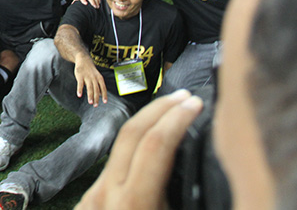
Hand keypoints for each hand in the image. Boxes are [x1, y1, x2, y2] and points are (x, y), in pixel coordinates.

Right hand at [74, 56, 107, 106]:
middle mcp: (94, 78)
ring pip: (89, 88)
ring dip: (90, 96)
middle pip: (96, 89)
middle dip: (96, 98)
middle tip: (95, 105)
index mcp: (99, 78)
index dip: (104, 95)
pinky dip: (80, 90)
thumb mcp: (97, 76)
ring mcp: (87, 77)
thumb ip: (98, 85)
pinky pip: (80, 84)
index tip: (105, 102)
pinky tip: (79, 95)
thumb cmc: (91, 70)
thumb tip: (100, 95)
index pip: (103, 88)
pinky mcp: (80, 76)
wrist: (83, 59)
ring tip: (90, 103)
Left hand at [75, 90, 202, 209]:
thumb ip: (188, 195)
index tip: (195, 104)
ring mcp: (92, 195)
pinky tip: (148, 146)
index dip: (177, 118)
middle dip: (160, 108)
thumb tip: (209, 170)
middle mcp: (106, 193)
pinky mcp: (87, 200)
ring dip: (145, 127)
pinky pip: (112, 168)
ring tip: (170, 115)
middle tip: (184, 97)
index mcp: (134, 203)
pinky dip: (133, 152)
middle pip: (131, 133)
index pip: (155, 144)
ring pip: (119, 149)